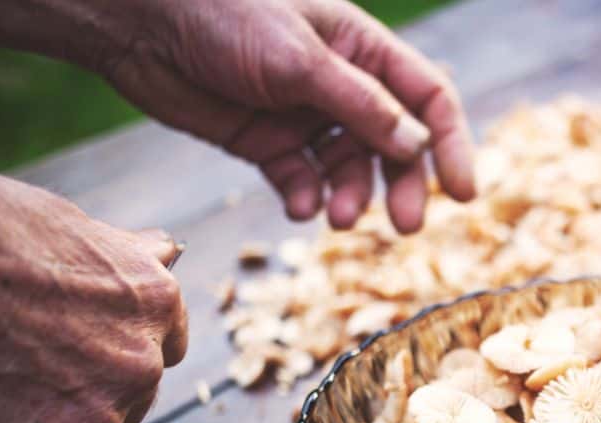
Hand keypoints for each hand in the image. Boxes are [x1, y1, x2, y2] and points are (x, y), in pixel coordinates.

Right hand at [0, 177, 185, 422]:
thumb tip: (163, 252)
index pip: (158, 354)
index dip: (107, 361)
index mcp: (153, 303)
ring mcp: (101, 415)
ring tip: (1, 413)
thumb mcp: (69, 230)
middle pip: (127, 412)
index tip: (65, 357)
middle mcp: (141, 363)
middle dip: (82, 406)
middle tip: (18, 383)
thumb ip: (120, 256)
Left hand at [97, 0, 474, 231]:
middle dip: (402, 184)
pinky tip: (297, 206)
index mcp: (362, 48)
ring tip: (338, 217)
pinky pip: (301, 179)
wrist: (138, 22)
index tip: (462, 193)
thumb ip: (361, 106)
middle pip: (394, 143)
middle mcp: (341, 84)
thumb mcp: (301, 60)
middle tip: (404, 225)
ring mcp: (304, 116)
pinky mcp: (266, 142)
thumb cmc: (222, 15)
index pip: (428, 98)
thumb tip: (417, 147)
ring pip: (348, 169)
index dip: (450, 143)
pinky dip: (305, 197)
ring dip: (351, 196)